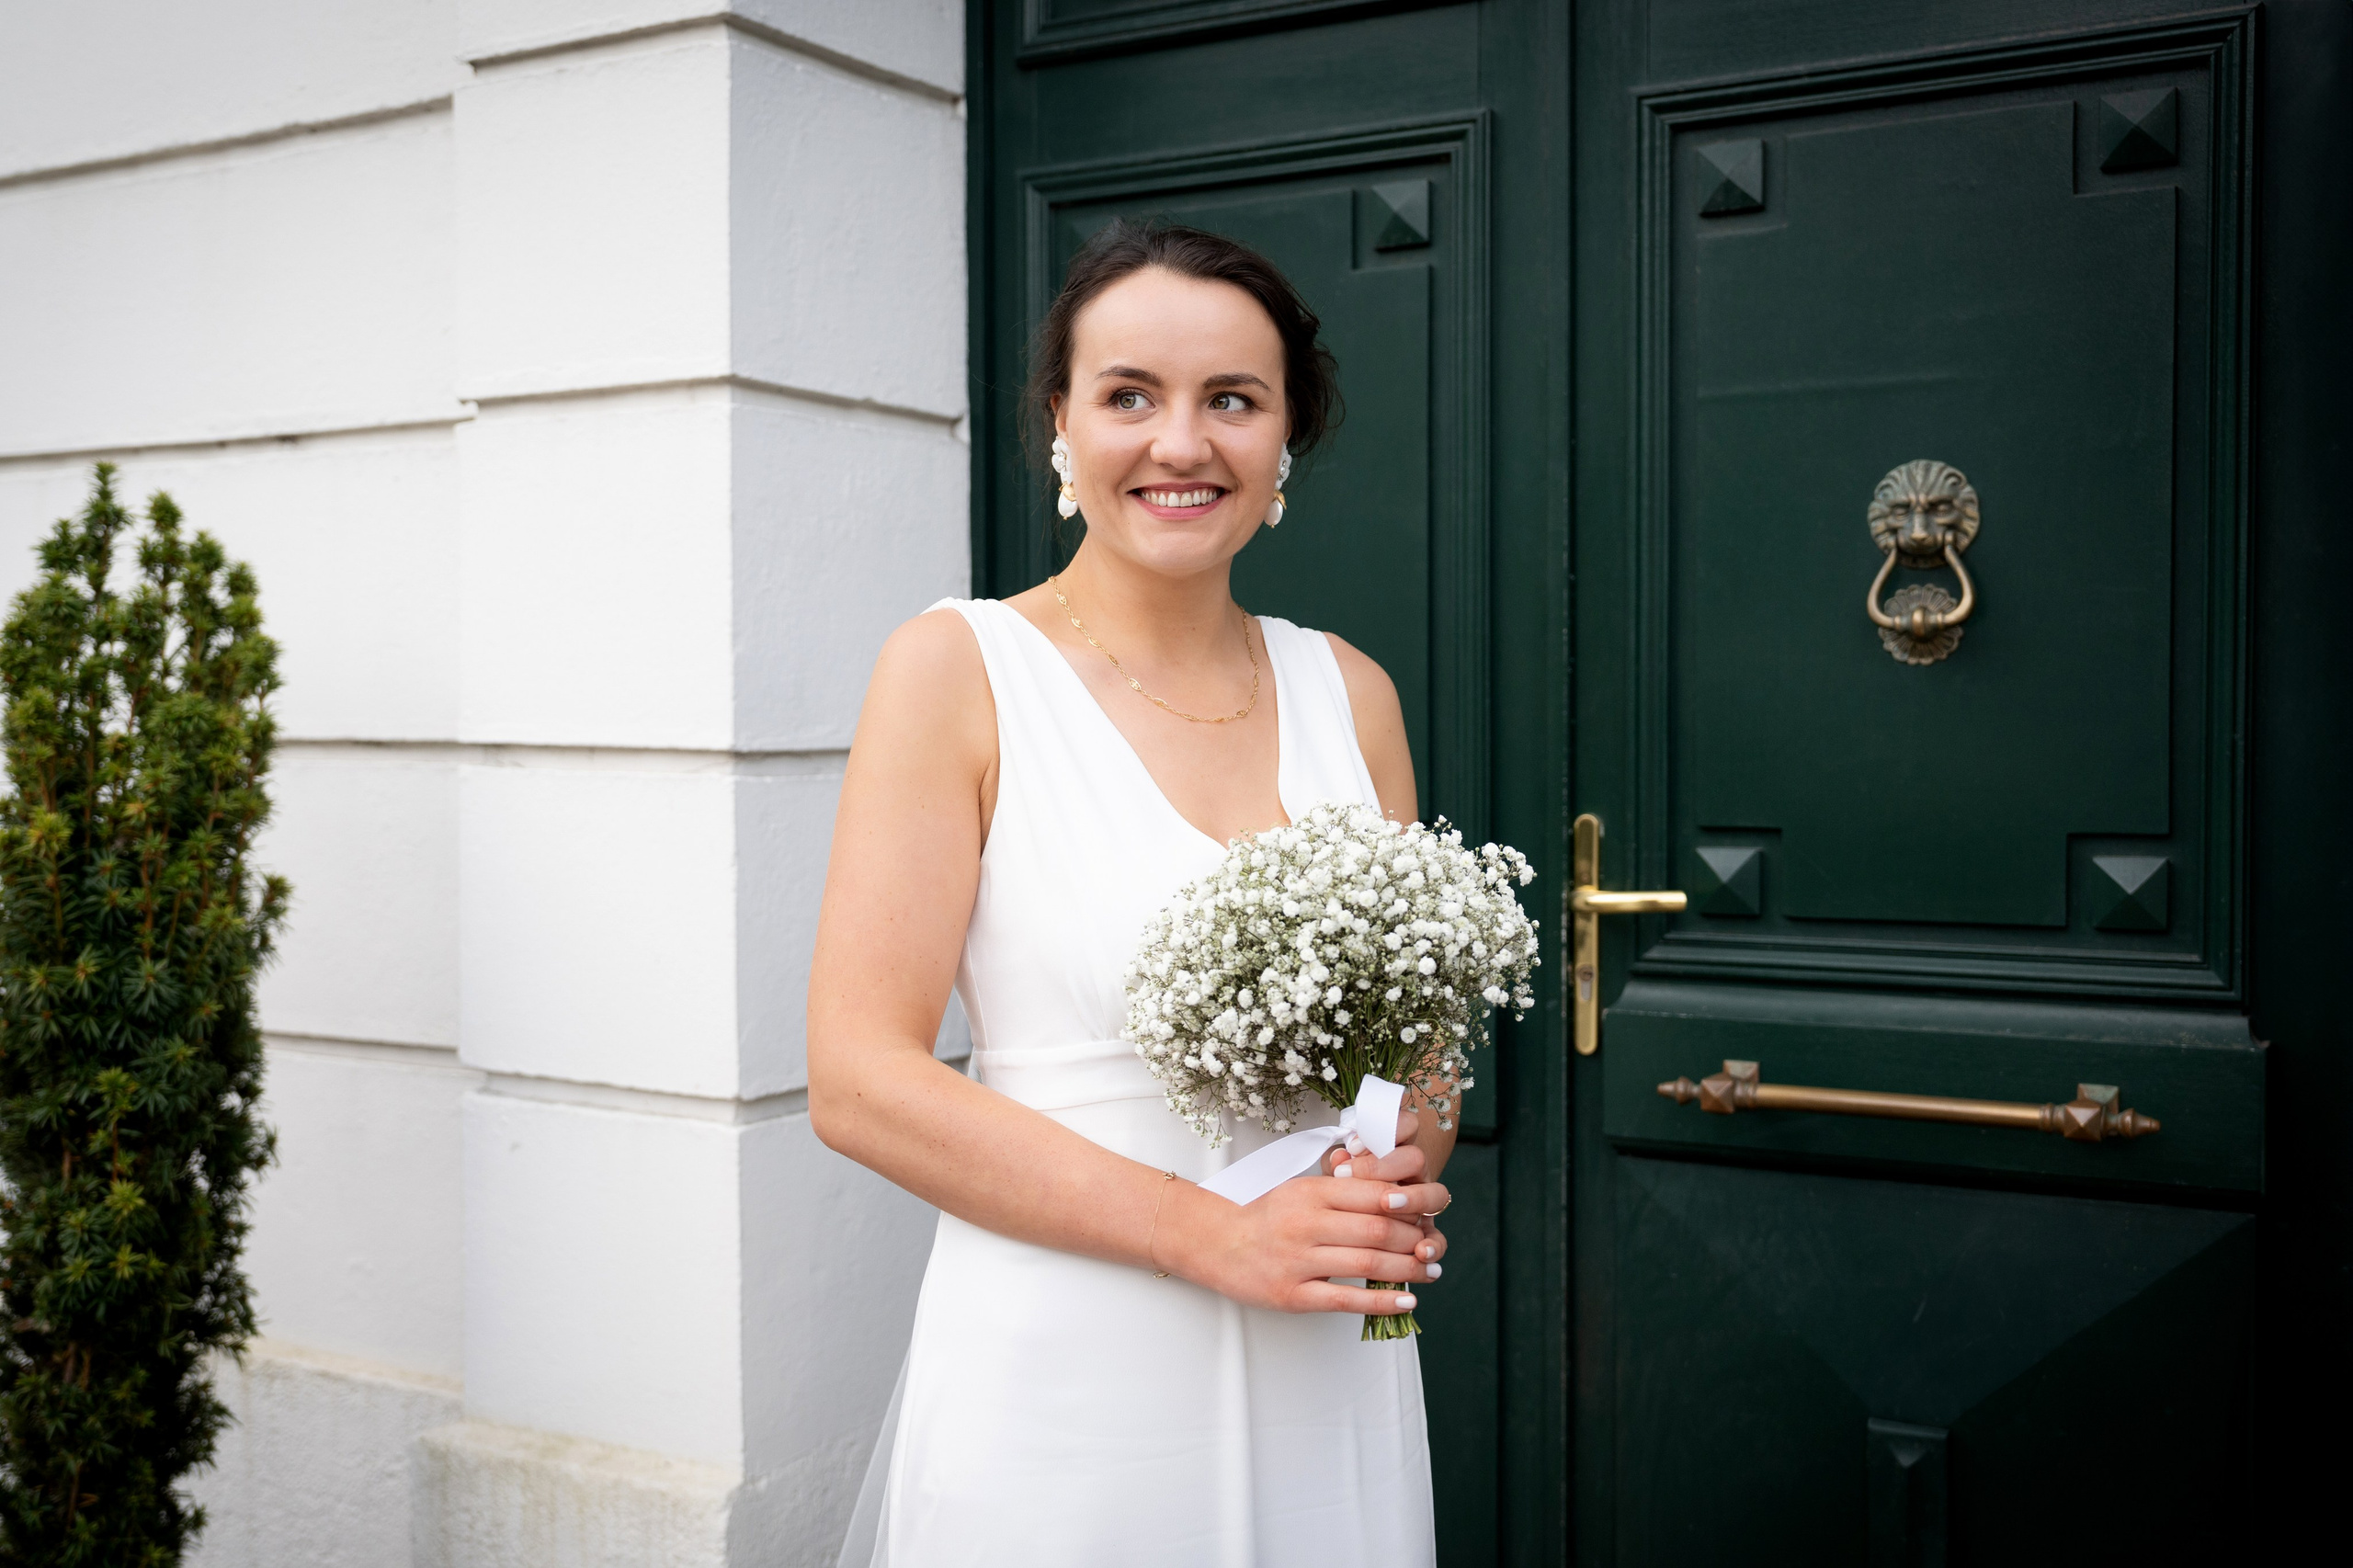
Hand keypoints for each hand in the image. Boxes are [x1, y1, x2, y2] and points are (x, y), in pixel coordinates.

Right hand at [1159, 1124, 1446, 1316]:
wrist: (1218, 1246)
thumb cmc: (1267, 1218)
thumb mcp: (1301, 1190)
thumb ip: (1342, 1190)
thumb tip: (1396, 1197)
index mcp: (1311, 1192)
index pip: (1373, 1194)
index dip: (1408, 1204)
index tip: (1427, 1213)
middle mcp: (1305, 1223)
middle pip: (1377, 1229)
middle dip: (1414, 1239)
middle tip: (1433, 1246)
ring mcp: (1298, 1260)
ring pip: (1367, 1263)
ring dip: (1408, 1270)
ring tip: (1430, 1273)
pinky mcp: (1293, 1295)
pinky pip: (1345, 1298)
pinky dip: (1381, 1301)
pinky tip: (1406, 1301)